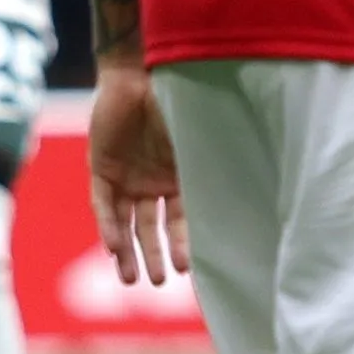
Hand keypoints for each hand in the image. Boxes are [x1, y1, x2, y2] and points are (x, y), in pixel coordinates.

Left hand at [87, 57, 188, 285]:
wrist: (137, 71)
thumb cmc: (174, 100)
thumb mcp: (197, 137)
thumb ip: (209, 164)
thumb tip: (252, 186)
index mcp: (178, 177)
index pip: (181, 220)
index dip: (183, 243)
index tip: (186, 269)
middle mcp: (152, 182)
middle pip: (151, 228)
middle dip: (154, 255)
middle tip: (157, 282)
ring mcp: (126, 176)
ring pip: (125, 222)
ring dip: (127, 251)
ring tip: (130, 280)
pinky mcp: (101, 168)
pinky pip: (103, 203)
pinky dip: (107, 225)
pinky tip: (113, 248)